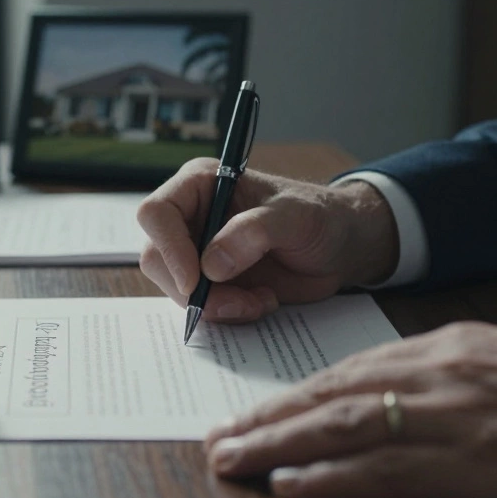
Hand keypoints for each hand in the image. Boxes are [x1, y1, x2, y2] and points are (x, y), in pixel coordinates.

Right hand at [136, 158, 398, 322]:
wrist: (340, 247)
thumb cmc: (320, 217)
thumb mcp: (296, 216)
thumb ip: (254, 232)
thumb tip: (211, 265)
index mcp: (200, 185)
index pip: (157, 213)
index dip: (169, 248)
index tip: (197, 281)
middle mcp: (190, 217)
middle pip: (156, 257)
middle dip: (192, 289)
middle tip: (236, 302)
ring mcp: (197, 252)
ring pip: (175, 288)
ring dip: (214, 305)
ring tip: (258, 300)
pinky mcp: (210, 282)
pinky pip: (199, 306)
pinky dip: (227, 313)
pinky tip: (260, 301)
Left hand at [203, 322, 496, 497]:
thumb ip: (462, 388)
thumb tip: (416, 421)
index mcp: (451, 349)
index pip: (351, 368)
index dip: (296, 394)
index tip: (256, 411)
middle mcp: (439, 372)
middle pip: (330, 393)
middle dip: (267, 417)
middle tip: (216, 437)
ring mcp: (453, 415)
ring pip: (340, 425)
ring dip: (275, 443)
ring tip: (228, 458)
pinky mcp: (474, 463)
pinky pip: (381, 467)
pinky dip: (327, 475)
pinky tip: (289, 482)